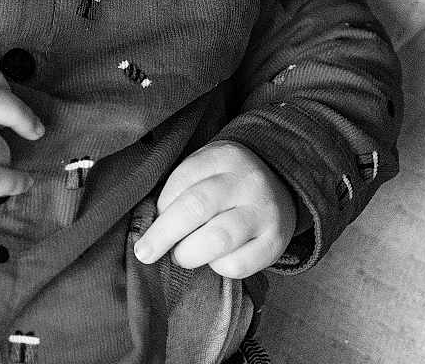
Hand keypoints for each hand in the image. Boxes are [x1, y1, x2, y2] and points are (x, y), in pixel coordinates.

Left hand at [132, 141, 295, 278]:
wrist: (279, 188)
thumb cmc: (227, 184)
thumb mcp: (206, 169)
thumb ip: (181, 189)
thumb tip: (148, 227)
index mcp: (224, 156)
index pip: (182, 179)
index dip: (162, 205)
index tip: (152, 220)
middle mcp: (246, 182)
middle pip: (196, 207)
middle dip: (163, 235)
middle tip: (145, 253)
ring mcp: (263, 212)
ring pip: (217, 239)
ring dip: (189, 253)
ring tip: (181, 256)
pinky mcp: (274, 243)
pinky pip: (237, 264)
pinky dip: (217, 267)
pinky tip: (214, 260)